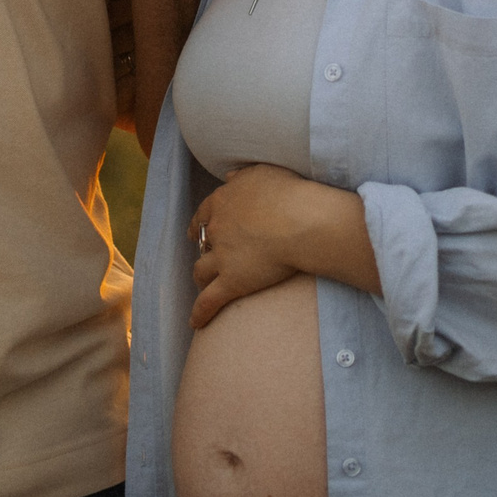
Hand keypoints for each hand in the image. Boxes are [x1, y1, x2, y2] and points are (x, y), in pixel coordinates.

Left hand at [188, 164, 316, 326]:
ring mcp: (222, 257)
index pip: (203, 215)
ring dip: (201, 279)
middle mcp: (217, 229)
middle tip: (208, 258)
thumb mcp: (262, 173)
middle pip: (203, 244)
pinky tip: (196, 323)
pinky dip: (200, 312)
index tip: (198, 232)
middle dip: (204, 251)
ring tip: (205, 286)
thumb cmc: (288, 193)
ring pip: (201, 271)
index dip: (199, 225)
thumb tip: (229, 177)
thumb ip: (243, 176)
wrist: (301, 220)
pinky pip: (209, 301)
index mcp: (222, 203)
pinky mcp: (232, 281)